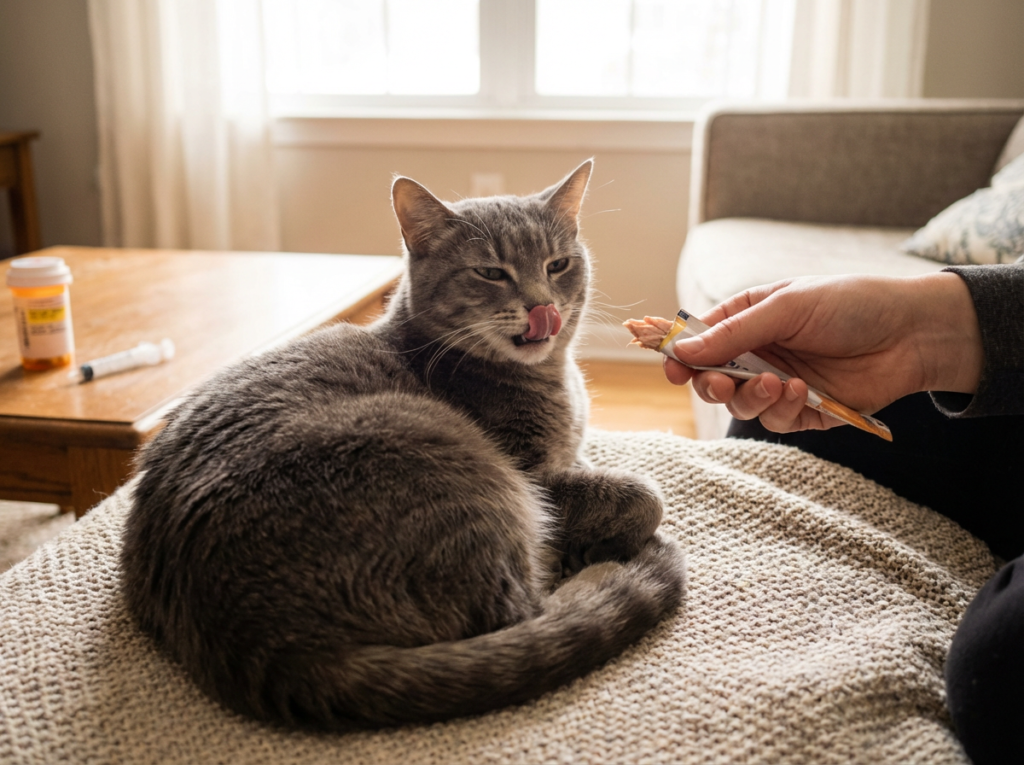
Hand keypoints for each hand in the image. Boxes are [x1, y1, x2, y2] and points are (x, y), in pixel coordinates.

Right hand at [664, 273, 982, 432]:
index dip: (681, 355)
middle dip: (710, 384)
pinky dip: (783, 409)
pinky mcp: (805, 411)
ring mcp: (780, 383)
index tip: (672, 367)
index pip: (700, 341)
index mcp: (748, 319)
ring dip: (751, 399)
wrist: (913, 332)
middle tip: (718, 383)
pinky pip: (776, 421)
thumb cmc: (851, 303)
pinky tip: (803, 390)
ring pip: (741, 406)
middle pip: (712, 379)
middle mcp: (759, 353)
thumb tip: (680, 350)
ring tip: (778, 383)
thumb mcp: (785, 307)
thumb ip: (732, 332)